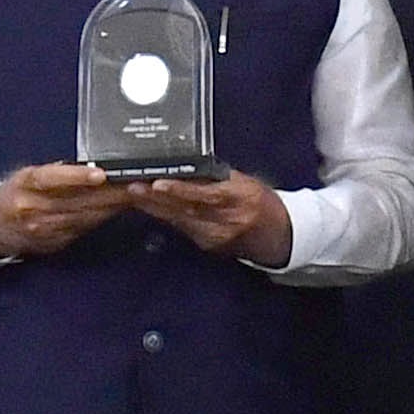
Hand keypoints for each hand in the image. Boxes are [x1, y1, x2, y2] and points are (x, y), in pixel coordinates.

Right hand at [0, 161, 139, 257]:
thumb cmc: (15, 193)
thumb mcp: (28, 174)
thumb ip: (57, 172)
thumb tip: (91, 167)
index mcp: (26, 183)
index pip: (52, 178)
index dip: (78, 176)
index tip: (100, 175)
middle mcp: (33, 207)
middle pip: (76, 201)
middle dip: (109, 192)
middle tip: (135, 183)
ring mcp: (44, 228)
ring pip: (84, 217)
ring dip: (111, 207)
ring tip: (132, 195)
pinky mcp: (54, 242)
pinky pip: (82, 229)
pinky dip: (101, 219)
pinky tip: (116, 211)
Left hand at [128, 168, 295, 265]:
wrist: (280, 236)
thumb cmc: (263, 203)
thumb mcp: (245, 183)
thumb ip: (216, 178)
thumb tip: (186, 168)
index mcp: (238, 198)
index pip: (204, 194)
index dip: (179, 190)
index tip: (158, 183)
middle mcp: (226, 220)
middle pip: (185, 209)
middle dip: (156, 198)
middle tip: (133, 186)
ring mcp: (215, 236)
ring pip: (179, 220)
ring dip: (155, 207)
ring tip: (135, 194)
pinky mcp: (209, 246)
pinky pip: (183, 229)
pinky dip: (166, 217)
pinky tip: (151, 209)